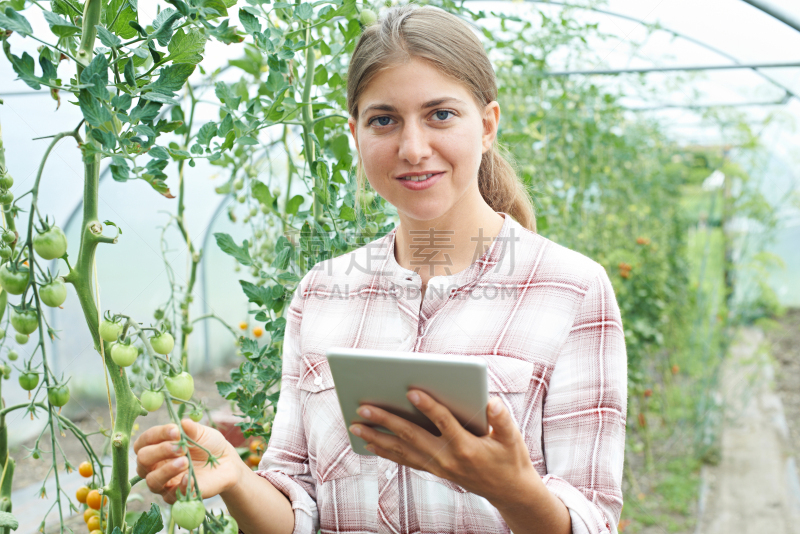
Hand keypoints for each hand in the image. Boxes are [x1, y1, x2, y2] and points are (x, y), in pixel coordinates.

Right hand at [134, 419, 243, 503]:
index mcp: (157, 445)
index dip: (158, 434)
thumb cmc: (209, 444)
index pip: (145, 440)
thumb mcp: (202, 433)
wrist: (227, 463)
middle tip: (181, 448)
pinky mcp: (175, 496)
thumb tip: (182, 423)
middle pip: (143, 460)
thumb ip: (191, 429)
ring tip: (185, 462)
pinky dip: (180, 486)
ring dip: (167, 470)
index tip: (176, 430)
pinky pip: (169, 496)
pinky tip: (190, 477)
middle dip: (160, 451)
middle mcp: (155, 465)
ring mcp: (164, 482)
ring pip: (152, 480)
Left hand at [349, 390, 537, 505]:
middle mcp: (447, 458)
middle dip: (386, 420)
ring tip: (356, 424)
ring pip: (402, 450)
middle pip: (412, 435)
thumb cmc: (509, 458)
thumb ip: (502, 419)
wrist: (508, 490)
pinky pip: (405, 460)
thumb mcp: (512, 438)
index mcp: (467, 446)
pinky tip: (370, 442)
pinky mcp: (434, 469)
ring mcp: (438, 466)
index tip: (411, 391)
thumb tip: (490, 402)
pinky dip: (386, 451)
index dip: (428, 406)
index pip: (443, 422)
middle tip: (363, 407)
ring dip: (377, 436)